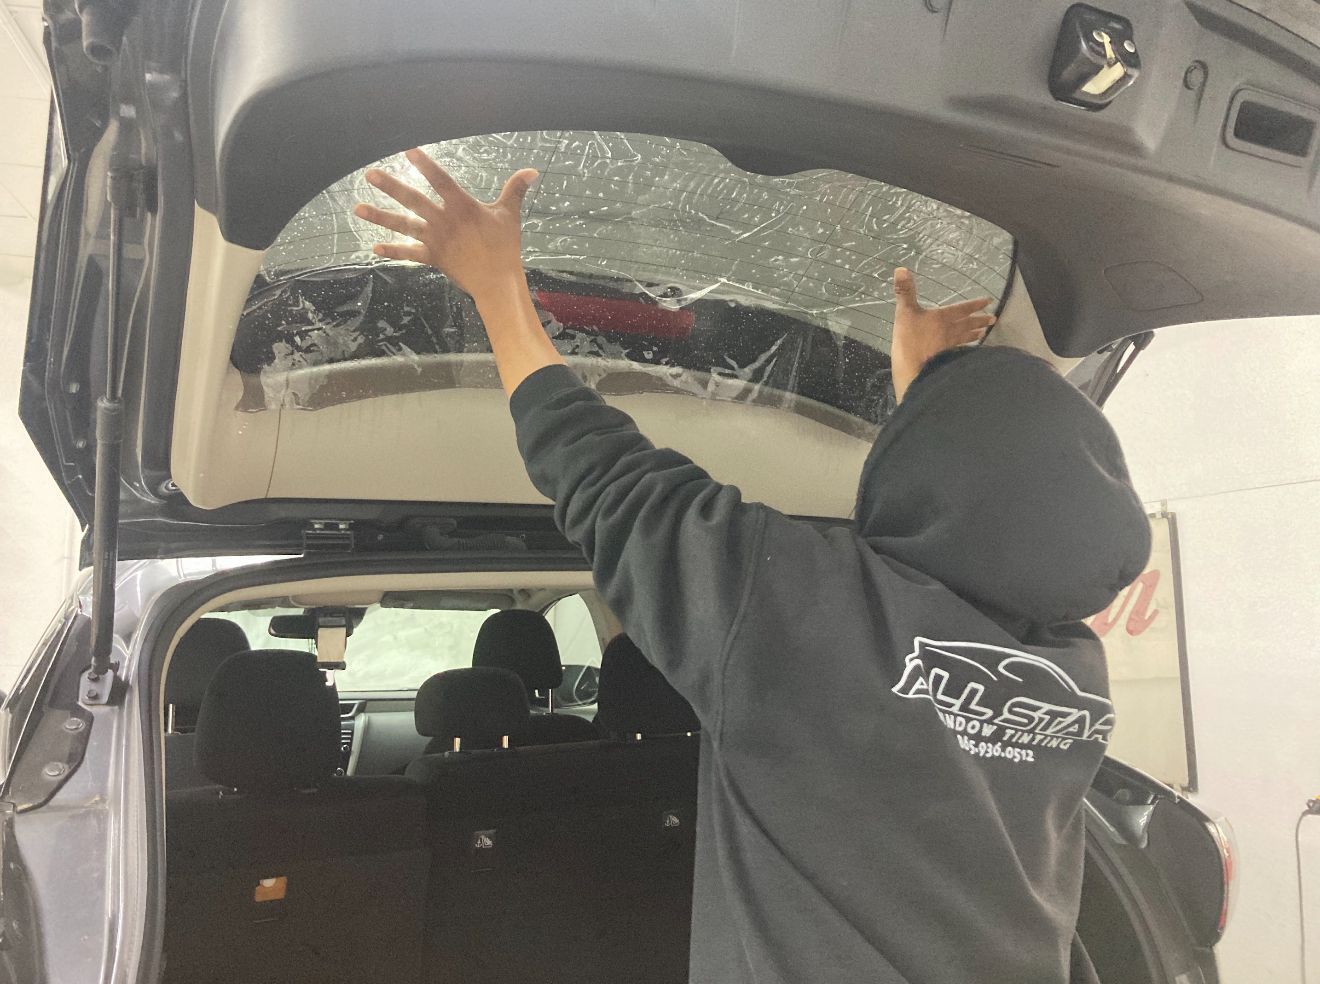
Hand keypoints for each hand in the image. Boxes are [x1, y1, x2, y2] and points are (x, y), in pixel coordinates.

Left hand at [353, 149, 538, 305]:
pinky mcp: (432, 258)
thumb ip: (515, 190)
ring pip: (403, 225)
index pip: (440, 179)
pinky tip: (374, 247)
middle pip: (413, 200)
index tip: (407, 150)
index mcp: (461, 206)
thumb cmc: (504, 247)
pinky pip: (409, 254)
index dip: (424, 164)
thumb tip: (533, 170)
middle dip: (391, 186)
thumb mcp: (509, 215)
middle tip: (371, 175)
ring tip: (358, 209)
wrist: (497, 282)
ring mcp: (435, 239)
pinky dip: (392, 251)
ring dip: (380, 216)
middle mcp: (443, 220)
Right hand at [889, 268, 995, 402]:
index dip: (975, 305)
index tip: (988, 301)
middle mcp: (949, 331)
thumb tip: (901, 268)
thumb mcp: (904, 312)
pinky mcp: (945, 360)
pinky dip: (965, 349)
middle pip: (967, 324)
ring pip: (965, 338)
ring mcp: (948, 347)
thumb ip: (904, 291)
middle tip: (994, 318)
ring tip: (985, 333)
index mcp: (942, 318)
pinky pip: (958, 351)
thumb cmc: (909, 339)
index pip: (962, 309)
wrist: (912, 369)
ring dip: (975, 334)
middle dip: (980, 320)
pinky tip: (968, 352)